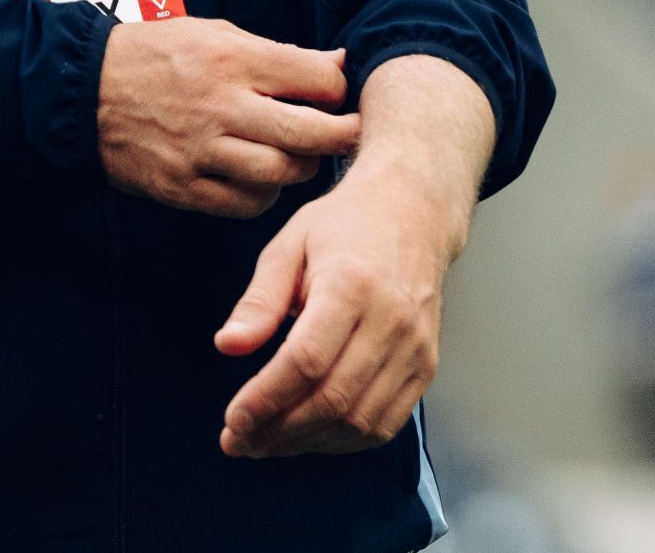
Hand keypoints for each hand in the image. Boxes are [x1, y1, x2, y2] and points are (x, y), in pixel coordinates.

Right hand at [97, 17, 361, 217]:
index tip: (337, 97)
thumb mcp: (216, 32)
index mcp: (234, 59)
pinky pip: (245, 204)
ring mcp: (201, 151)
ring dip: (300, 169)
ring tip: (297, 156)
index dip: (337, 91)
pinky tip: (260, 178)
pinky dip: (263, 195)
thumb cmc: (158, 54)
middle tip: (348, 136)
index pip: (318, 81)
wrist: (85, 89)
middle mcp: (222, 106)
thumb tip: (338, 66)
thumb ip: (278, 53)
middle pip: (310, 135)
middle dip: (342, 138)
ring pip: (281, 175)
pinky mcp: (182, 187)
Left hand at [214, 55, 493, 457]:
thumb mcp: (289, 244)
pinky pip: (385, 423)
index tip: (233, 419)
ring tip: (266, 442)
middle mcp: (392, 319)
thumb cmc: (346, 225)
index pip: (307, 360)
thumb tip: (228, 346)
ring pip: (359, 421)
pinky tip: (309, 434)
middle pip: (333, 399)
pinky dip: (343, 440)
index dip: (266, 399)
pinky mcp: (426, 366)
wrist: (412, 213)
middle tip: (239, 440)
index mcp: (352, 283)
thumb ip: (259, 299)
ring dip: (307, 442)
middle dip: (279, 430)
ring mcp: (415, 347)